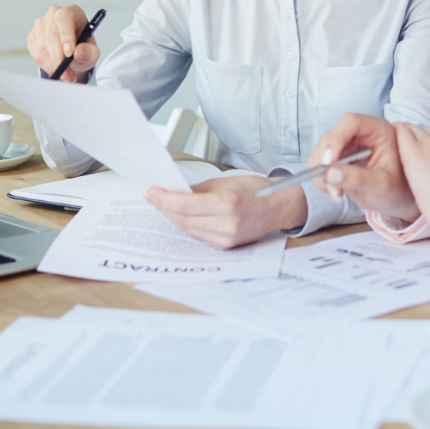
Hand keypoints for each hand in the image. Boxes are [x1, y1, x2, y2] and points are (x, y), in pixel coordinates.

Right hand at [26, 4, 99, 82]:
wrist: (72, 52)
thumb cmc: (83, 47)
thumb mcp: (92, 52)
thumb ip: (90, 52)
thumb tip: (78, 53)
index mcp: (72, 12)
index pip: (64, 17)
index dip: (65, 35)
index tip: (69, 54)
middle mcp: (53, 14)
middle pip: (51, 34)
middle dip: (59, 59)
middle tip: (68, 75)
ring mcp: (40, 24)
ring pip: (42, 47)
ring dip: (53, 65)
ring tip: (66, 76)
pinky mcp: (32, 36)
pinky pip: (36, 54)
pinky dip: (46, 66)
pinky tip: (56, 69)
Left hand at [145, 175, 306, 248]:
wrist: (278, 207)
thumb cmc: (255, 190)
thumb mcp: (224, 182)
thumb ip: (198, 189)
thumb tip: (174, 191)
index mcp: (226, 204)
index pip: (184, 205)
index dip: (164, 199)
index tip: (151, 192)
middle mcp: (226, 225)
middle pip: (183, 219)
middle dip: (164, 207)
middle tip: (152, 196)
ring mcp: (226, 238)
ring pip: (188, 229)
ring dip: (173, 217)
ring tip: (162, 204)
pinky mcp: (226, 246)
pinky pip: (199, 235)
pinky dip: (186, 225)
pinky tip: (179, 216)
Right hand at [307, 113, 418, 222]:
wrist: (396, 199)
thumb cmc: (397, 188)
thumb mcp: (382, 185)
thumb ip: (358, 178)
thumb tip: (330, 174)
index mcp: (377, 130)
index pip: (351, 122)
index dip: (336, 139)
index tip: (328, 163)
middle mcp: (359, 133)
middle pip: (331, 136)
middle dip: (326, 162)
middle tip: (331, 185)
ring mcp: (346, 145)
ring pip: (321, 149)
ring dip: (322, 173)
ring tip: (337, 193)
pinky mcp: (336, 158)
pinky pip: (318, 163)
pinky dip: (320, 178)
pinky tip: (335, 191)